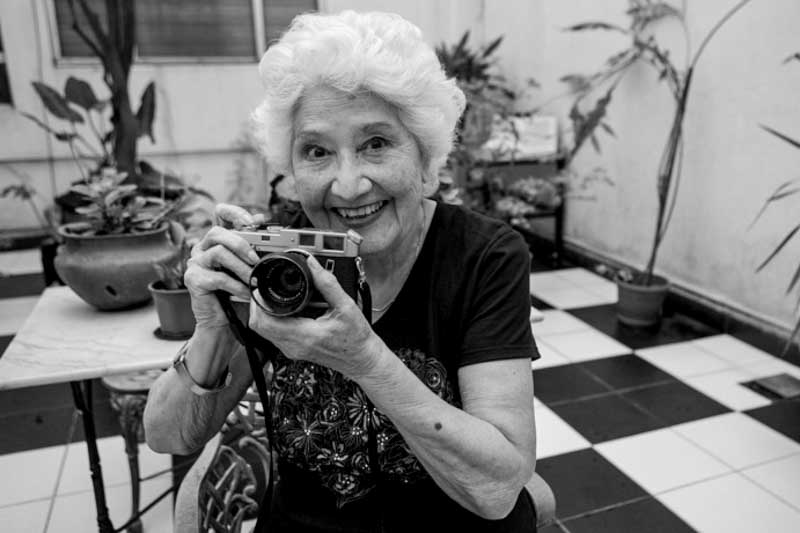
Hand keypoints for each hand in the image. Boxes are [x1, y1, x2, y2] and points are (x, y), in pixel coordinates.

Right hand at [184, 204, 264, 328]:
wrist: (222, 321)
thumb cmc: (235, 292)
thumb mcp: (247, 265)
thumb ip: (252, 243)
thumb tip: (260, 217)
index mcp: (216, 240)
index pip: (219, 214)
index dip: (235, 212)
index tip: (253, 222)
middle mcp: (202, 248)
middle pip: (217, 232)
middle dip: (241, 244)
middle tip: (256, 260)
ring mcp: (196, 263)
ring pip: (218, 252)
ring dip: (241, 267)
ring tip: (254, 279)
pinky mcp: (193, 280)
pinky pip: (218, 278)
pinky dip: (237, 286)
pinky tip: (247, 293)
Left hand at [247, 255, 382, 379]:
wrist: (362, 359)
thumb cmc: (356, 339)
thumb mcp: (346, 306)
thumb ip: (327, 283)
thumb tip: (313, 264)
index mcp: (304, 336)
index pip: (265, 322)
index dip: (257, 302)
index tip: (262, 286)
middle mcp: (293, 346)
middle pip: (259, 326)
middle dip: (258, 304)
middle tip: (265, 287)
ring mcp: (292, 350)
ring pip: (264, 331)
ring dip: (264, 312)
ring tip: (275, 296)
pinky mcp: (293, 350)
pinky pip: (274, 334)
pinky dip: (273, 319)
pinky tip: (286, 308)